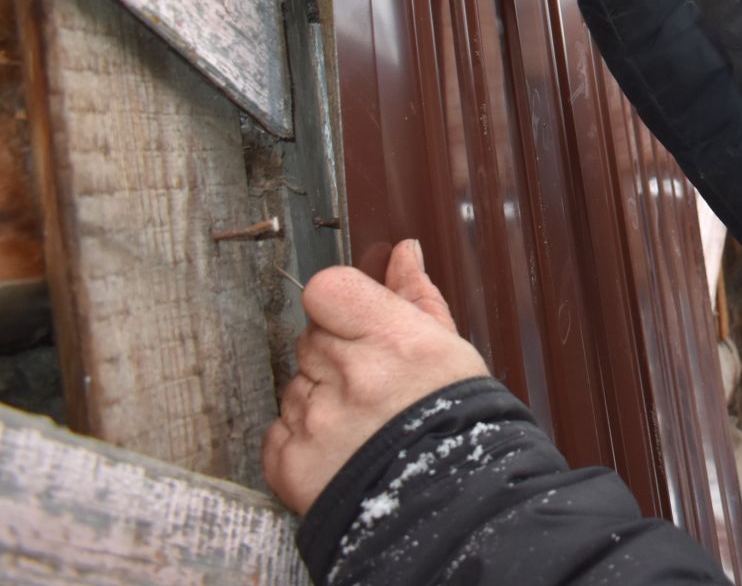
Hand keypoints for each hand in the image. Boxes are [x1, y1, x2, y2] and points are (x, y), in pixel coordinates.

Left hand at [262, 240, 488, 515]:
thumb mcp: (446, 347)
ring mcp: (315, 420)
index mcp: (390, 340)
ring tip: (361, 420)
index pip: (325, 289)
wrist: (447, 498)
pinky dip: (300, 437)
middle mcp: (349, 376)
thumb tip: (404, 253)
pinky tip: (339, 445)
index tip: (353, 320)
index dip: (337, 303)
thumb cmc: (454, 420)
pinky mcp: (291, 462)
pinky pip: (277, 430)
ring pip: (295, 384)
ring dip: (319, 396)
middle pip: (310, 338)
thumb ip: (415, 295)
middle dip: (335, 354)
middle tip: (372, 382)